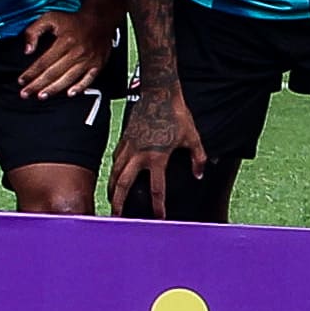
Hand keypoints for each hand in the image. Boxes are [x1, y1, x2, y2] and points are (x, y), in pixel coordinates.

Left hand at [14, 3, 115, 99]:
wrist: (99, 20)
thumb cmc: (73, 20)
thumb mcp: (49, 18)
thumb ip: (34, 31)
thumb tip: (27, 50)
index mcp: (65, 41)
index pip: (44, 61)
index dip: (31, 73)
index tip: (21, 80)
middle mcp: (77, 52)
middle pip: (54, 73)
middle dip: (38, 85)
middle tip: (25, 94)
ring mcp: (88, 60)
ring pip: (68, 79)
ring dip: (54, 89)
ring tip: (41, 96)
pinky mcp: (97, 64)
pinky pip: (88, 80)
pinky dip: (79, 88)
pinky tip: (69, 93)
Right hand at [107, 90, 204, 217]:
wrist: (159, 92)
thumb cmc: (177, 114)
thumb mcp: (193, 137)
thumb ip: (198, 159)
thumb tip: (199, 175)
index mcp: (157, 157)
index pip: (156, 189)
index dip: (158, 206)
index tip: (158, 218)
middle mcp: (139, 155)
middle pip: (123, 185)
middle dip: (119, 203)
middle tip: (117, 216)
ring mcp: (129, 146)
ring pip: (115, 172)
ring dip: (112, 189)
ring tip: (111, 201)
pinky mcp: (124, 138)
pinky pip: (115, 159)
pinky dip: (113, 170)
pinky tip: (114, 176)